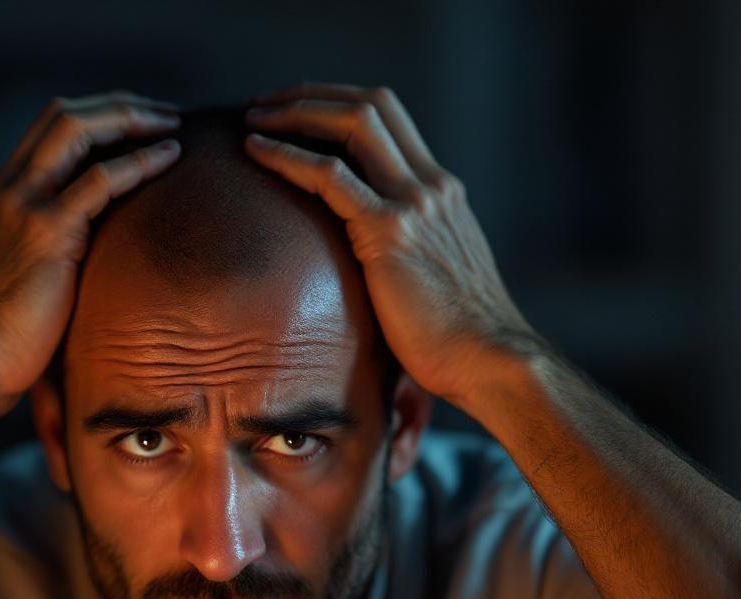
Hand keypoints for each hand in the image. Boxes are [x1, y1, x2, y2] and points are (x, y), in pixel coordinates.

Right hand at [0, 92, 182, 397]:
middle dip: (118, 107)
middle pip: (62, 115)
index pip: (47, 134)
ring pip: (78, 129)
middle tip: (164, 117)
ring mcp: (23, 205)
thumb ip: (47, 260)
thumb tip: (85, 274)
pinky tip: (170, 158)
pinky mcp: (46, 231)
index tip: (137, 130)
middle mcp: (7, 190)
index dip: (96, 120)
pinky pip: (100, 178)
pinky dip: (139, 161)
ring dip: (131, 119)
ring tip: (173, 126)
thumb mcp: (19, 284)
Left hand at [243, 83, 543, 404]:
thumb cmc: (456, 338)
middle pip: (370, 105)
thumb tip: (369, 268)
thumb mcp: (434, 277)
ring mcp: (414, 203)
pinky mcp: (390, 232)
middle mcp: (431, 186)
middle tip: (264, 104)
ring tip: (253, 118)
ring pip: (353, 124)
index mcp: (442, 193)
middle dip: (311, 95)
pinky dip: (288, 156)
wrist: (487, 360)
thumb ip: (407, 253)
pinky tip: (255, 152)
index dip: (337, 105)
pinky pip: (330, 176)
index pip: (390, 120)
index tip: (296, 112)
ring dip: (296, 112)